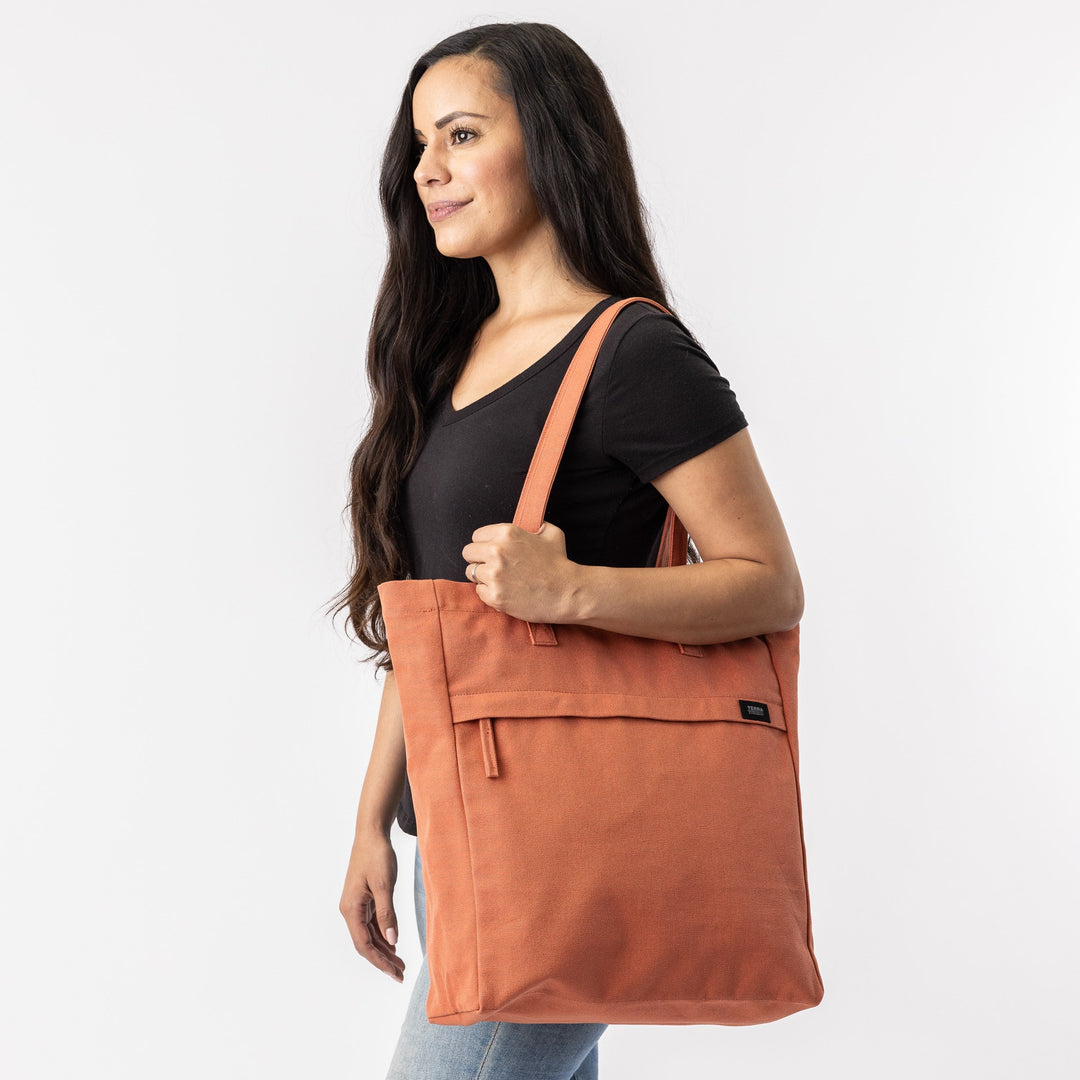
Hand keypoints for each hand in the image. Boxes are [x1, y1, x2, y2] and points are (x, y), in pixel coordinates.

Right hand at [339, 832, 405, 982]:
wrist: (372, 833)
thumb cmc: (377, 855)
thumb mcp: (384, 884)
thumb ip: (387, 913)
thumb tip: (392, 940)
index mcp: (351, 909)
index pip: (364, 945)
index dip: (380, 962)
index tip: (395, 974)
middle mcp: (350, 910)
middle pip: (366, 944)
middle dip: (383, 960)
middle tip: (401, 974)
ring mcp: (356, 905)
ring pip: (370, 935)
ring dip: (384, 949)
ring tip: (401, 963)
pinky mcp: (364, 899)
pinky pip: (372, 924)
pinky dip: (383, 934)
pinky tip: (394, 943)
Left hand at [462, 521, 579, 623]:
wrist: (566, 593)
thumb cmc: (559, 564)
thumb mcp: (551, 534)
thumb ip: (535, 525)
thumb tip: (531, 525)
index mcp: (507, 533)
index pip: (476, 536)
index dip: (485, 544)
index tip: (493, 552)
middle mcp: (497, 551)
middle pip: (468, 553)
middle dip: (479, 559)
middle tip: (494, 567)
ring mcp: (494, 574)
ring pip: (471, 573)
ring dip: (483, 577)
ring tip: (502, 580)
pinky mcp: (494, 595)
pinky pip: (479, 592)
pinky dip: (489, 593)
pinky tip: (506, 592)